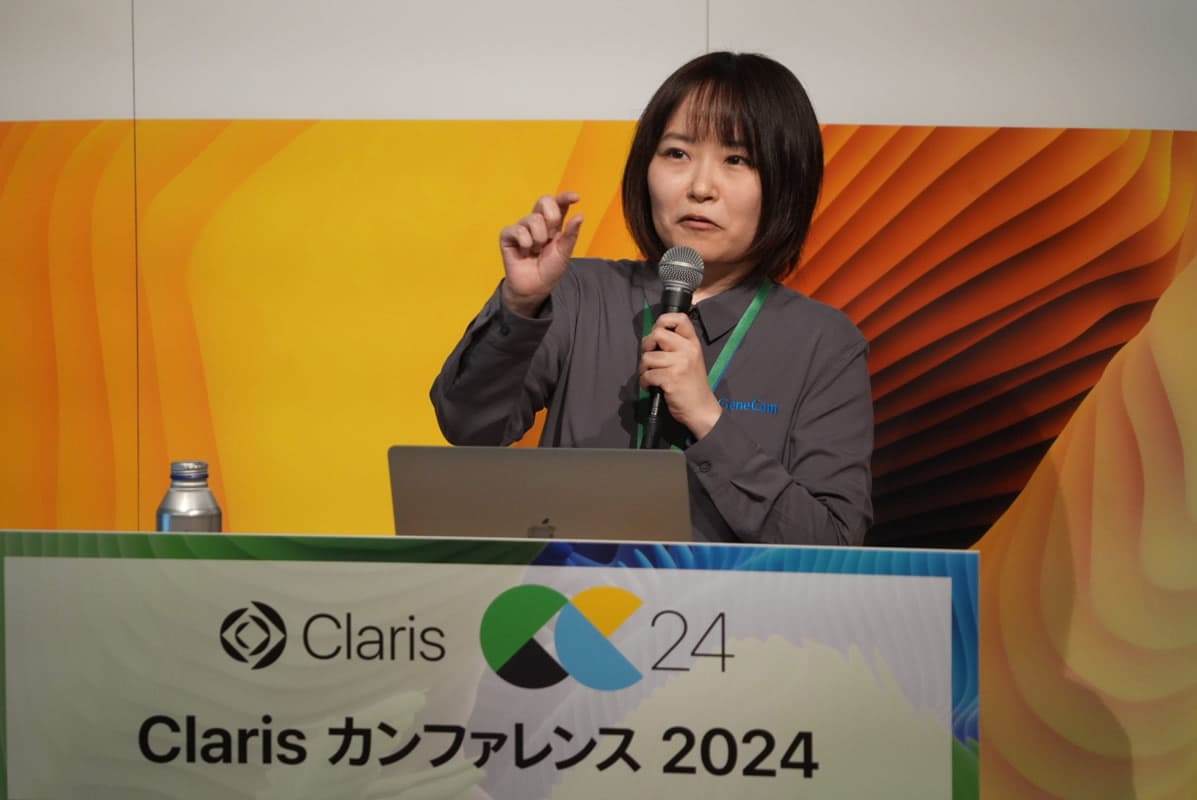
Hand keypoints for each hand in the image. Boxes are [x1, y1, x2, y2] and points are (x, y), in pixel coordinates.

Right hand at [499, 192, 583, 315]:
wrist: (535, 287)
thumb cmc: (550, 269)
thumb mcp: (564, 252)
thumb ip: (571, 234)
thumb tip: (580, 215)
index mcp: (553, 223)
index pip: (558, 203)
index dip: (565, 197)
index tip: (576, 198)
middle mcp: (537, 222)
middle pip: (544, 201)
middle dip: (551, 218)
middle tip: (550, 237)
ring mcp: (522, 227)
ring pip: (533, 219)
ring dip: (538, 239)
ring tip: (536, 251)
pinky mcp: (508, 235)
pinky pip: (519, 231)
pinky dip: (525, 244)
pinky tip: (524, 253)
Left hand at [640, 312, 722, 439]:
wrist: (701, 409)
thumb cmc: (692, 384)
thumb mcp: (690, 359)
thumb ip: (676, 346)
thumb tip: (652, 337)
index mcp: (693, 343)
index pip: (679, 318)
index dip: (663, 321)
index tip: (657, 335)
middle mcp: (687, 350)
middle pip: (657, 334)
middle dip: (647, 346)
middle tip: (650, 358)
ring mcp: (679, 364)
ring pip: (648, 357)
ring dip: (643, 368)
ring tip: (651, 375)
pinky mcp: (670, 379)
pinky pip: (647, 374)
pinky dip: (645, 382)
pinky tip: (651, 386)